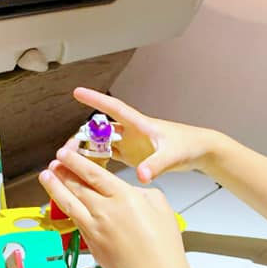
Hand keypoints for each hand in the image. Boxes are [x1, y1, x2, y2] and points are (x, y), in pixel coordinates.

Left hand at [39, 146, 187, 267]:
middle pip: (77, 186)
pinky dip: (65, 208)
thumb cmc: (163, 245)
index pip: (93, 173)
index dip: (75, 162)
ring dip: (55, 188)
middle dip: (62, 171)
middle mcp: (105, 210)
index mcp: (124, 196)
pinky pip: (74, 220)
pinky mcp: (91, 243)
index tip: (65, 154)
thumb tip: (127, 191)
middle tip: (54, 163)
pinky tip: (61, 203)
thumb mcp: (160, 205)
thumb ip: (140, 192)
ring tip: (46, 177)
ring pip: (69, 203)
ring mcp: (95, 227)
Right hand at [68, 88, 220, 183]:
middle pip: (100, 129)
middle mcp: (131, 132)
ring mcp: (130, 143)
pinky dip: (96, 160)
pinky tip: (86, 169)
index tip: (77, 92)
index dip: (95, 99)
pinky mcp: (132, 155)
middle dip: (82, 137)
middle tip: (67, 151)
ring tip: (70, 161)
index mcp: (140, 124)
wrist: (199, 151)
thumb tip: (141, 175)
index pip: (113, 108)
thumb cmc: (188, 146)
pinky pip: (108, 155)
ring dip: (86, 149)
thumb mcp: (172, 156)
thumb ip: (156, 165)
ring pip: (101, 142)